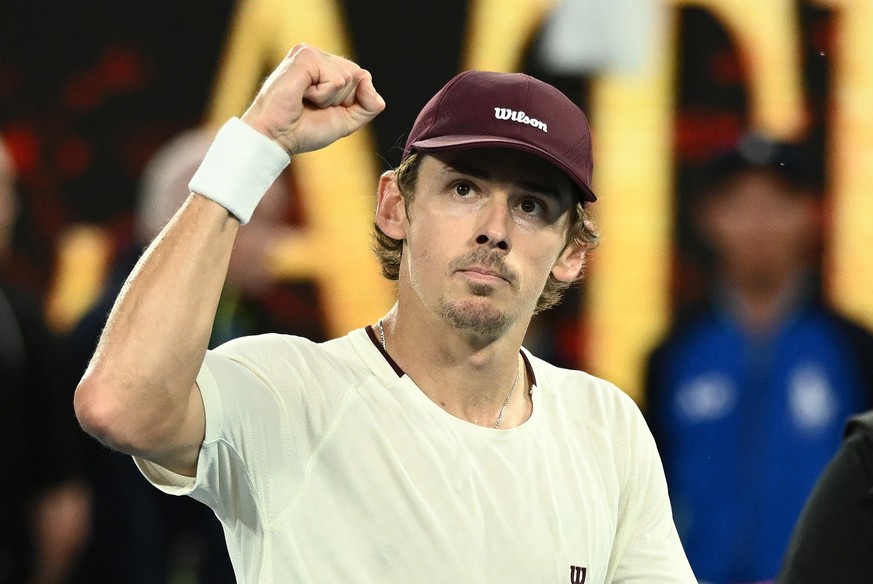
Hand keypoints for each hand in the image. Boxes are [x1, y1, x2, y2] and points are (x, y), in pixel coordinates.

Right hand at [241, 44, 384, 155]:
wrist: (276, 137)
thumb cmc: (304, 130)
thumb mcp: (347, 120)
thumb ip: (368, 105)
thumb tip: (368, 78)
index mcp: (326, 68)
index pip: (361, 79)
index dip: (349, 101)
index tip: (323, 109)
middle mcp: (318, 56)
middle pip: (357, 75)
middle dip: (341, 99)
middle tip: (313, 106)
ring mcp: (310, 53)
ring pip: (348, 76)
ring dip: (329, 99)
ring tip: (306, 100)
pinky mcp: (305, 56)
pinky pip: (336, 79)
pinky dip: (322, 95)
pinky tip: (302, 95)